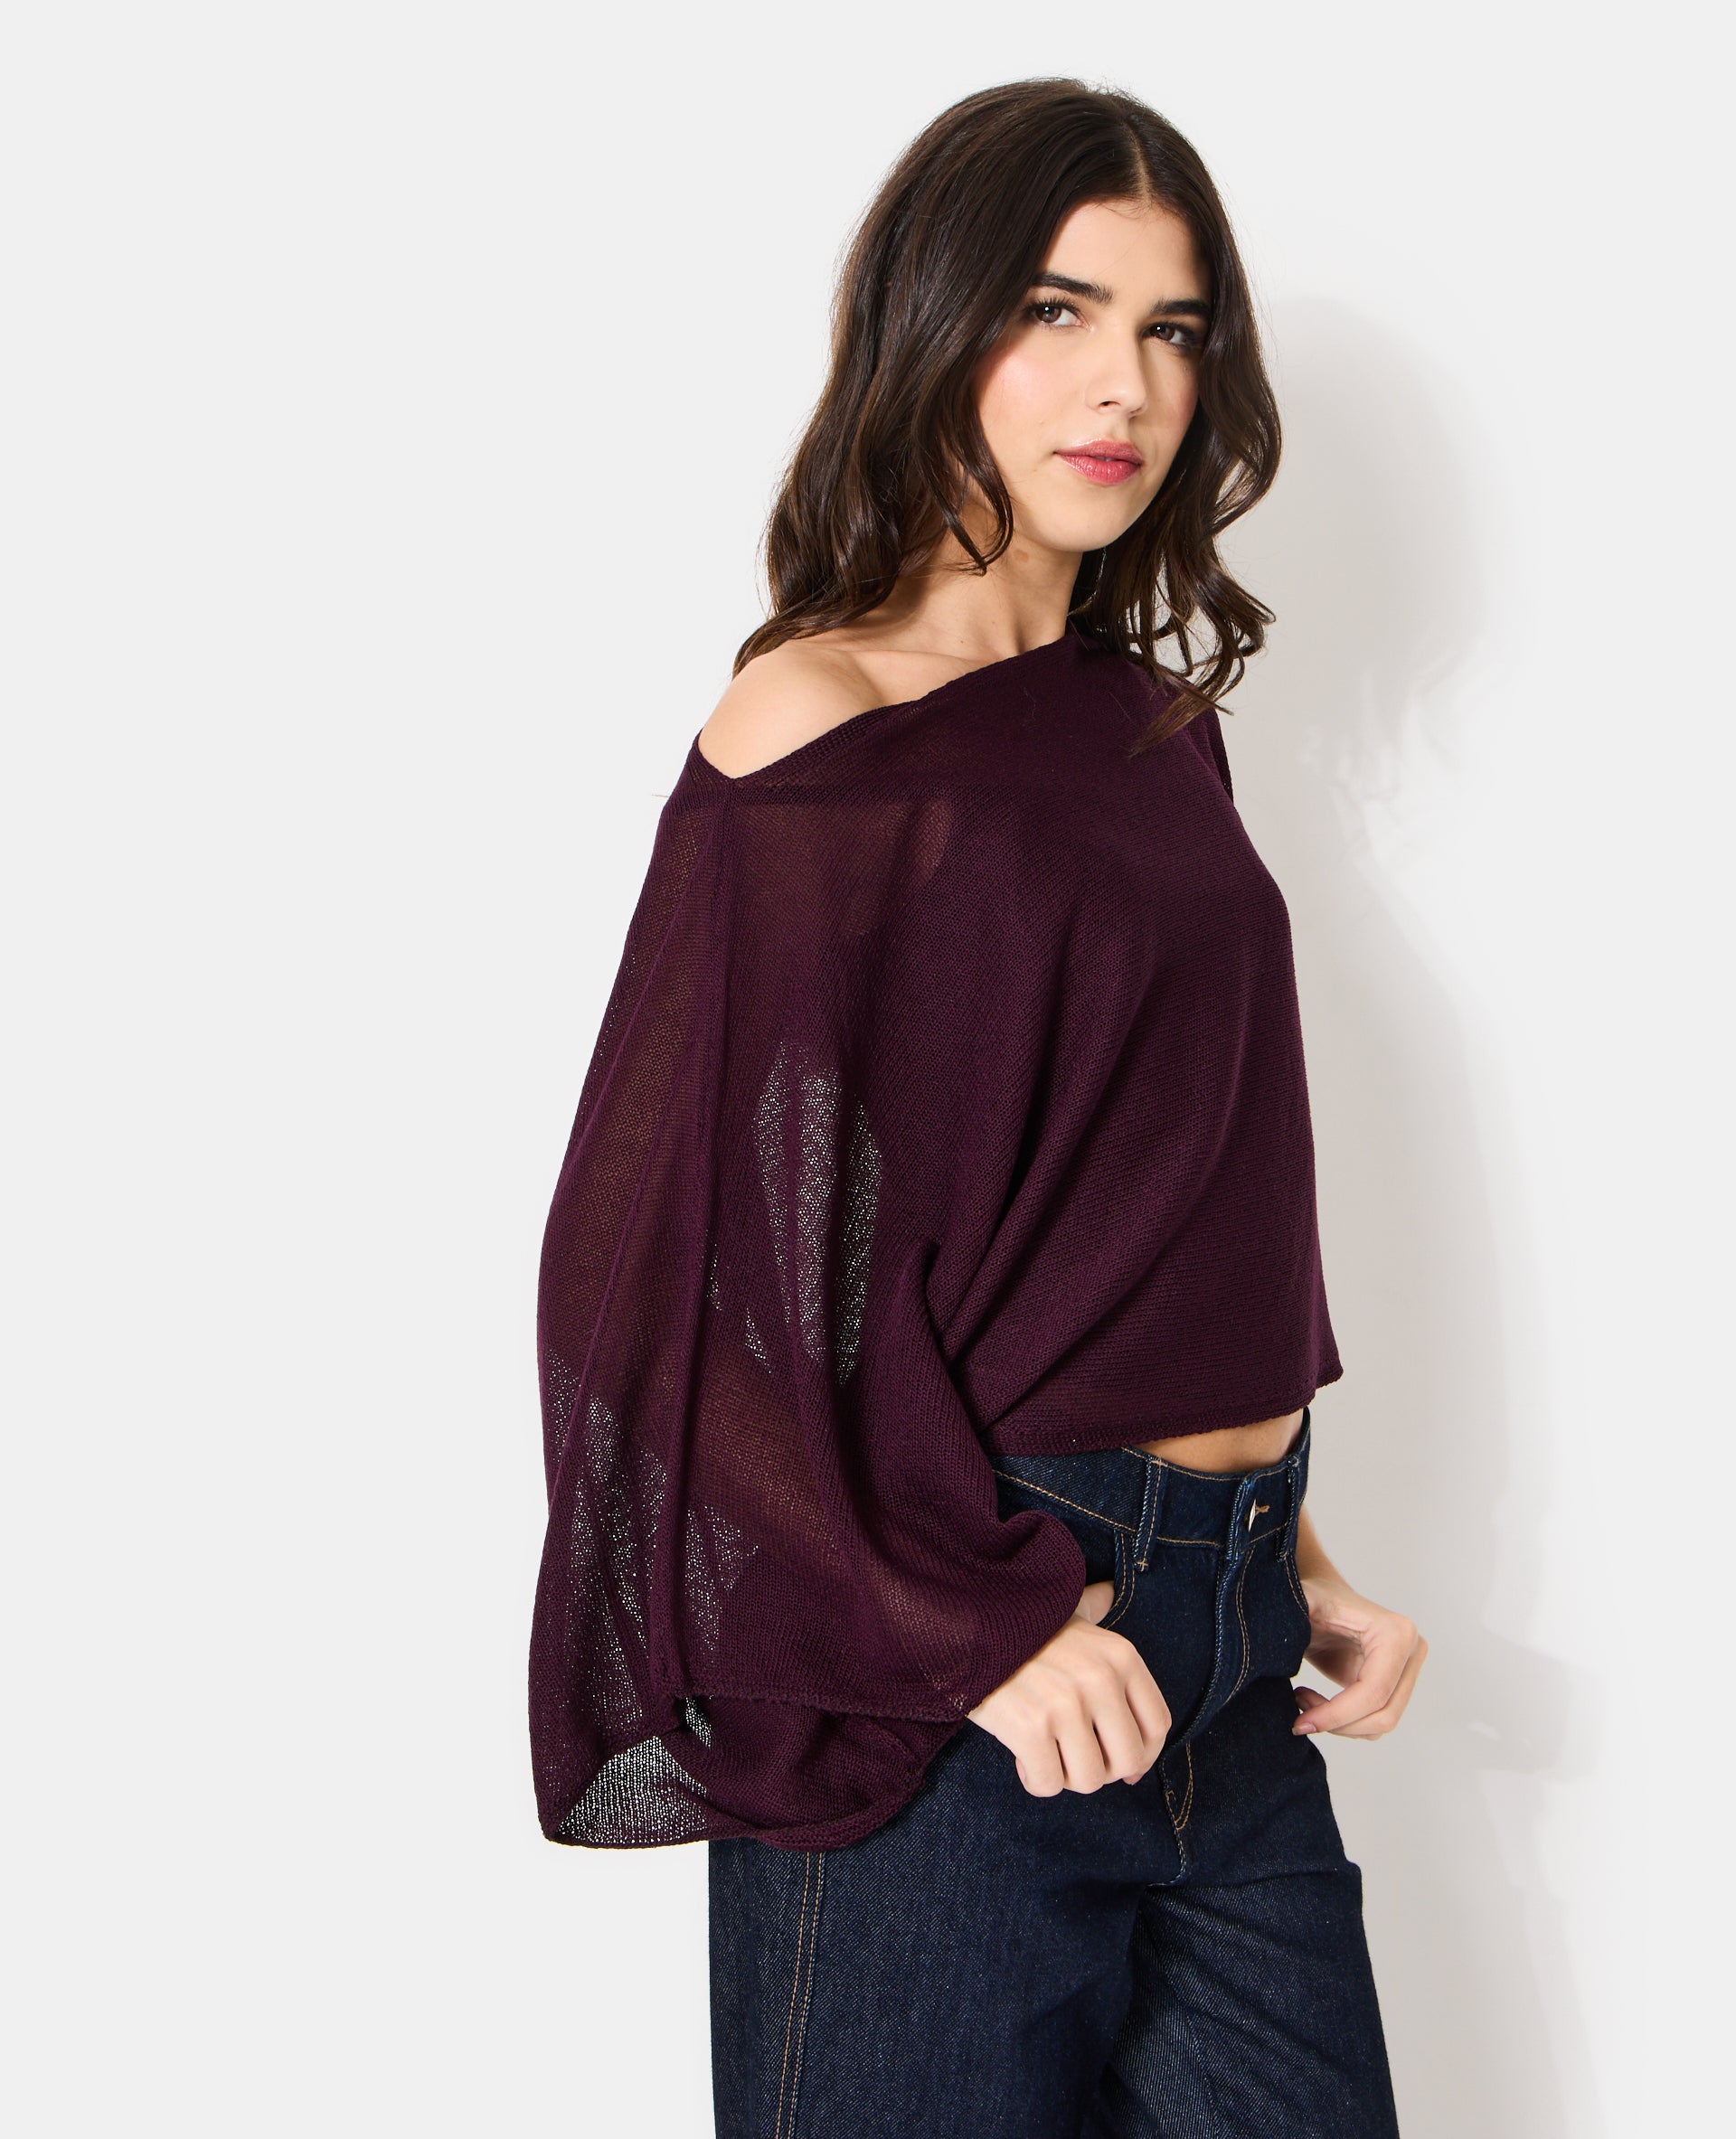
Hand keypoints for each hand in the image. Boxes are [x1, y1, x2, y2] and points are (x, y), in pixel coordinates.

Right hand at [967, 1578, 1170, 1794]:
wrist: (964, 1624)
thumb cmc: (1019, 1626)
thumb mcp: (1065, 1610)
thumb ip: (1093, 1606)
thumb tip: (1108, 1592)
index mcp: (1120, 1656)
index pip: (1157, 1727)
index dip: (1141, 1756)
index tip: (1118, 1763)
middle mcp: (1100, 1680)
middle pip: (1127, 1762)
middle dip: (1100, 1769)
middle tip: (1072, 1754)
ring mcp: (1066, 1705)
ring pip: (1089, 1780)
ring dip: (1064, 1775)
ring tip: (1045, 1750)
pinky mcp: (1031, 1728)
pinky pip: (1049, 1784)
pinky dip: (1035, 1779)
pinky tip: (1021, 1755)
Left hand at [1291, 1576, 1426, 1739]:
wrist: (1323, 1600)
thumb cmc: (1313, 1599)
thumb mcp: (1302, 1603)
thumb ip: (1293, 1611)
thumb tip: (1280, 1629)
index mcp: (1395, 1633)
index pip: (1373, 1692)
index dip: (1336, 1715)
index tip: (1301, 1721)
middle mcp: (1411, 1652)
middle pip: (1384, 1715)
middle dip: (1339, 1724)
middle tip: (1301, 1716)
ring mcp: (1408, 1670)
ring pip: (1382, 1723)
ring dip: (1341, 1726)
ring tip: (1305, 1702)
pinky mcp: (1397, 1685)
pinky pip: (1377, 1721)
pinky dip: (1347, 1723)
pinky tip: (1319, 1704)